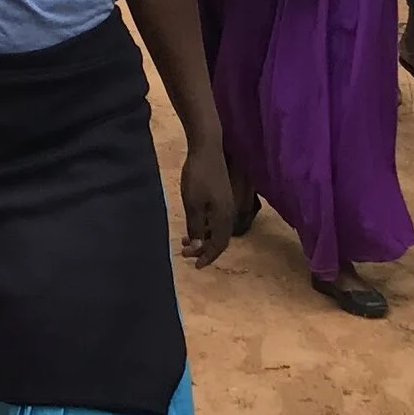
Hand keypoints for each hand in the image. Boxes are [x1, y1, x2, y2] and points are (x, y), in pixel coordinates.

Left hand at [179, 135, 231, 268]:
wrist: (207, 148)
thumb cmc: (198, 176)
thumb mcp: (193, 204)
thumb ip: (196, 227)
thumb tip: (199, 248)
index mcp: (224, 216)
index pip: (220, 244)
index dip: (208, 257)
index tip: (196, 266)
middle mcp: (228, 212)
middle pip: (220, 238)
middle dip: (203, 249)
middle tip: (185, 254)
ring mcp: (226, 203)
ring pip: (216, 228)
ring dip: (202, 237)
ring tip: (185, 242)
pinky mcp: (221, 195)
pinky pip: (215, 218)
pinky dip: (204, 226)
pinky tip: (193, 223)